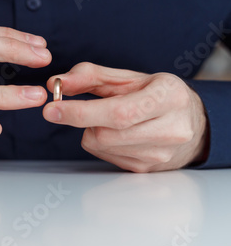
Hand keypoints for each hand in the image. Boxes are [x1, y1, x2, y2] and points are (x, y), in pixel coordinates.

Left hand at [43, 62, 208, 172]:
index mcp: (168, 97)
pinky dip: (101, 143)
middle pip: (105, 134)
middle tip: (83, 109)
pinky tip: (118, 134)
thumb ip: (90, 76)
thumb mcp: (128, 78)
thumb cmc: (155, 95)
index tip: (51, 109)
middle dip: (83, 120)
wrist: (193, 123)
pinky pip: (105, 157)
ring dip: (92, 131)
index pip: (118, 112)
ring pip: (101, 146)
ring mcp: (160, 154)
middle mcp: (170, 129)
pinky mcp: (147, 169)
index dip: (81, 112)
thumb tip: (56, 83)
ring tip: (111, 120)